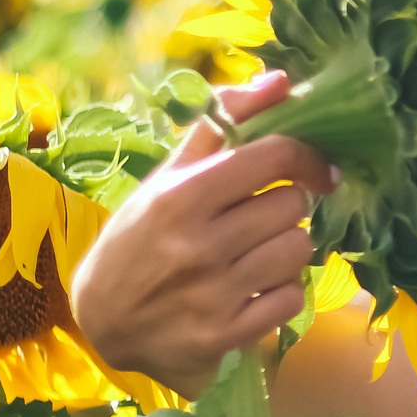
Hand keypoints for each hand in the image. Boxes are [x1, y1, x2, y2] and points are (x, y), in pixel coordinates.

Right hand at [70, 72, 338, 397]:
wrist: (103, 323)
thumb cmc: (140, 239)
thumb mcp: (168, 176)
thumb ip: (223, 124)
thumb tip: (279, 80)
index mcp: (180, 196)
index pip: (273, 156)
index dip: (306, 156)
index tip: (314, 167)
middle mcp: (197, 245)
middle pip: (293, 205)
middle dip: (284, 207)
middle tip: (256, 219)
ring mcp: (212, 294)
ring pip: (299, 251)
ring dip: (286, 249)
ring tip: (253, 255)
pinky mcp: (225, 336)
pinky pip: (291, 299)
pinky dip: (280, 293)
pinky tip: (250, 290)